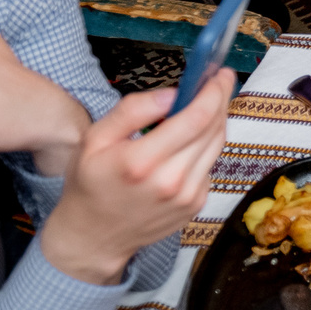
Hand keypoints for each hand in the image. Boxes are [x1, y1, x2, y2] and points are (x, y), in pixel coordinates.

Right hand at [40, 72, 233, 285]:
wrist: (93, 236)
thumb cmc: (90, 183)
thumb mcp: (95, 139)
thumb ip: (133, 110)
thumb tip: (173, 93)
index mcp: (141, 162)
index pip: (196, 118)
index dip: (214, 91)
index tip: (219, 73)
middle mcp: (170, 182)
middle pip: (213, 129)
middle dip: (220, 99)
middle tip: (218, 81)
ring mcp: (187, 196)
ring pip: (217, 146)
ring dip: (217, 121)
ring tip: (204, 105)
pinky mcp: (195, 205)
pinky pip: (210, 165)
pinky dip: (205, 147)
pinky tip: (189, 142)